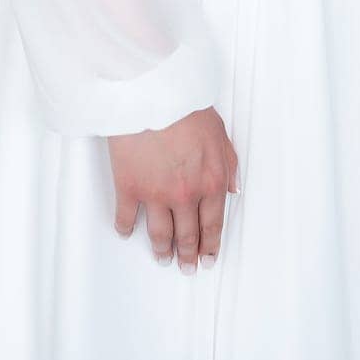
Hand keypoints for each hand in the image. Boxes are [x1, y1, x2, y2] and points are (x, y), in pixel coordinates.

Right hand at [108, 106, 238, 272]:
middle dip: (188, 255)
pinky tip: (126, 232)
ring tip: (162, 258)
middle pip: (188, 235)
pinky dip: (125, 228)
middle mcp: (185, 195)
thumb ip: (229, 163)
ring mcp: (155, 194)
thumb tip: (234, 189)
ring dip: (162, 250)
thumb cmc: (186, 105)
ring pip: (160, 234)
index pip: (213, 224)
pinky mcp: (128, 187)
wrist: (152, 92)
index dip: (210, 246)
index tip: (207, 258)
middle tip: (186, 267)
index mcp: (211, 181)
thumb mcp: (220, 132)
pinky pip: (126, 216)